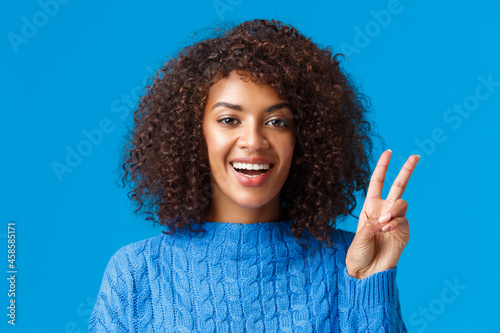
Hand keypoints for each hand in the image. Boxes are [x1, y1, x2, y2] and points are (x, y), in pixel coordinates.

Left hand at [346, 150, 419, 278]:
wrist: (367, 272)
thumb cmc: (358, 254)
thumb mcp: (360, 236)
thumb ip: (372, 224)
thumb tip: (386, 219)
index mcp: (370, 207)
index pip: (377, 183)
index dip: (382, 167)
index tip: (388, 152)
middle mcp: (384, 210)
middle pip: (398, 186)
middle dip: (407, 170)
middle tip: (416, 155)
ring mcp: (395, 220)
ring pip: (402, 202)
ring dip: (393, 210)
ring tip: (383, 223)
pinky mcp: (404, 232)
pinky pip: (403, 219)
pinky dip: (395, 222)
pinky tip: (387, 230)